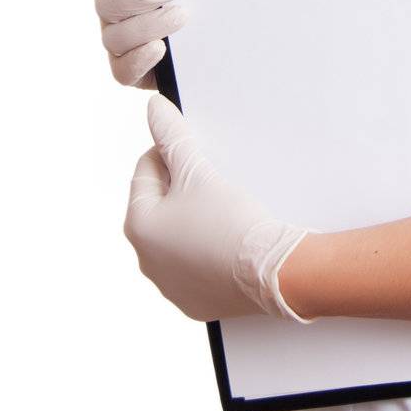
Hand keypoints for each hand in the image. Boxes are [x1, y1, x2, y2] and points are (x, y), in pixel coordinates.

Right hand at [92, 0, 187, 89]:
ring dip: (148, 25)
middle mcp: (113, 12)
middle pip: (108, 3)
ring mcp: (118, 43)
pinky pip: (122, 70)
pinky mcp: (130, 71)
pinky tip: (161, 48)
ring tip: (181, 15)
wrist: (214, 37)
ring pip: (115, 37)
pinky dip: (139, 59)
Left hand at [124, 93, 319, 323]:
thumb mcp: (198, 172)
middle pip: (159, 206)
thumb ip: (172, 137)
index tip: (197, 153)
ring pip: (176, 238)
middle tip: (213, 182)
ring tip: (224, 211)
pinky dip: (206, 252)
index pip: (145, 171)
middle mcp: (145, 260)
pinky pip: (194, 267)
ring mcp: (169, 286)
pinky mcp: (194, 302)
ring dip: (192, 220)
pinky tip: (229, 241)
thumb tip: (154, 109)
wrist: (272, 272)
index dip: (171, 154)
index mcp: (137, 226)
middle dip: (181, 189)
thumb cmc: (231, 223)